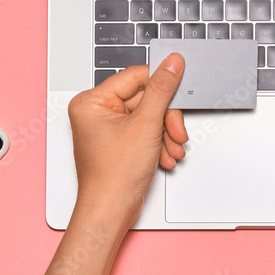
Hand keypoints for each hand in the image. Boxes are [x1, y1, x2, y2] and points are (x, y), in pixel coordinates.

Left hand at [67, 53, 188, 226]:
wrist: (111, 212)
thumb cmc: (113, 176)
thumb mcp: (145, 125)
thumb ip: (162, 89)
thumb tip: (172, 63)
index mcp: (92, 101)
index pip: (136, 77)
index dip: (161, 85)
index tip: (181, 86)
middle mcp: (96, 112)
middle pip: (145, 99)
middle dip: (165, 118)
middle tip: (176, 132)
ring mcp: (107, 128)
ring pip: (148, 116)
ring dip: (165, 133)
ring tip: (171, 149)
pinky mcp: (118, 142)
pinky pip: (144, 131)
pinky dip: (158, 143)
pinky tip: (164, 156)